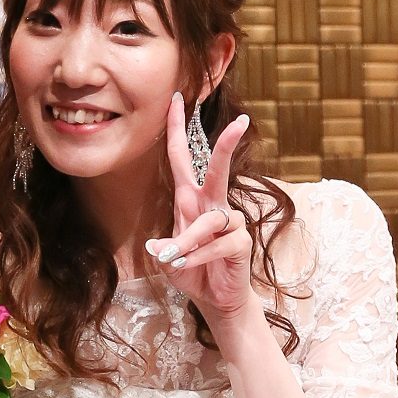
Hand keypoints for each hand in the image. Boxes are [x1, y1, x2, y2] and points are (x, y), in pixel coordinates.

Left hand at [147, 92, 256, 325]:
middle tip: (241, 123)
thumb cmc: (192, 270)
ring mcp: (230, 222)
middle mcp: (212, 205)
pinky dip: (199, 256)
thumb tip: (156, 244)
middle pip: (218, 170)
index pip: (183, 158)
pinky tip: (186, 265)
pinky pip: (217, 244)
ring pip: (209, 221)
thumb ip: (164, 247)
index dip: (178, 129)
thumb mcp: (169, 258)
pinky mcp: (240, 242)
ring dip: (189, 241)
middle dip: (226, 146)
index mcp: (190, 199)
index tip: (177, 99)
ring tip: (173, 257)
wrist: (215, 298)